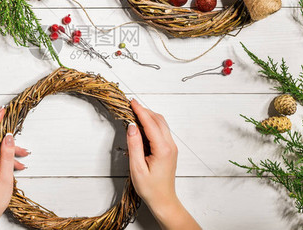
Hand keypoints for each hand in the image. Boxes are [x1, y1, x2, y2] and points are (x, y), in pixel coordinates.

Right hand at [126, 99, 200, 229]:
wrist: (163, 200)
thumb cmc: (150, 188)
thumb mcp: (137, 168)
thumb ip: (134, 145)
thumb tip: (131, 126)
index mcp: (163, 149)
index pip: (150, 123)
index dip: (140, 111)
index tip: (132, 102)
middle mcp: (170, 145)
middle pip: (158, 120)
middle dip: (144, 110)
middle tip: (130, 106)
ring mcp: (171, 147)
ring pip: (161, 124)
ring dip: (148, 116)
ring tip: (134, 113)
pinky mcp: (169, 149)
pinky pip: (161, 131)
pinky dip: (152, 124)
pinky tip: (142, 126)